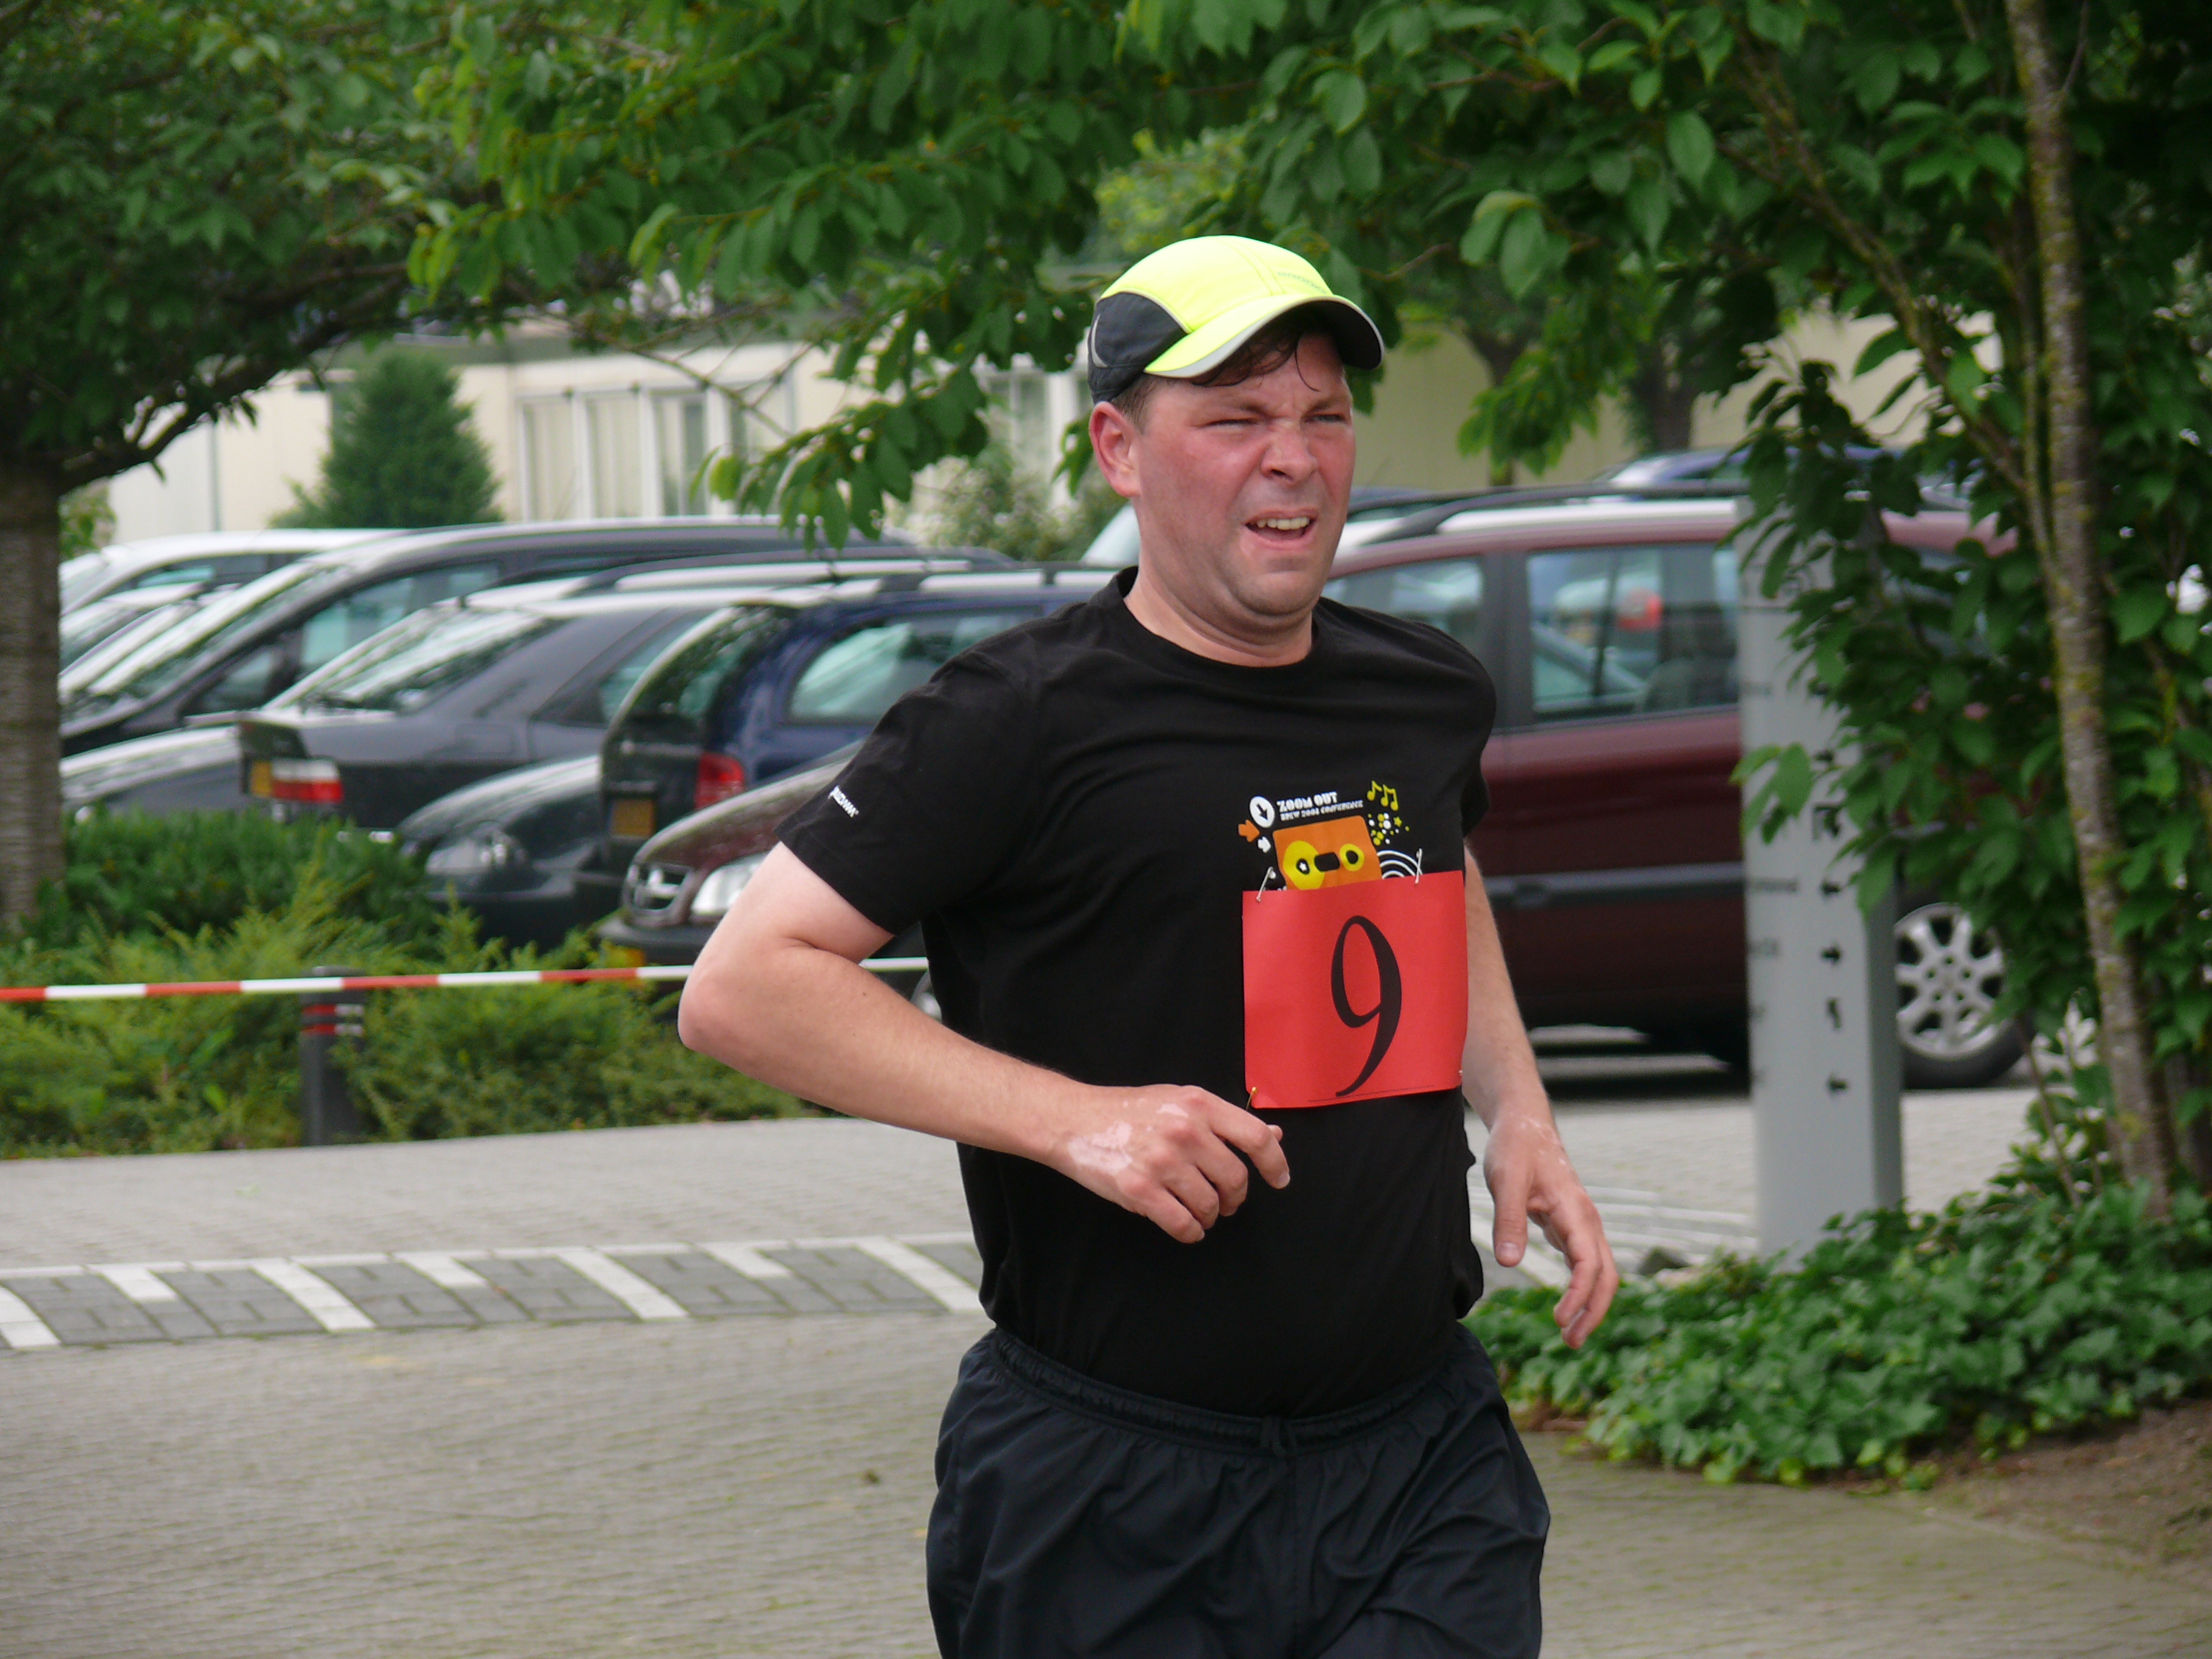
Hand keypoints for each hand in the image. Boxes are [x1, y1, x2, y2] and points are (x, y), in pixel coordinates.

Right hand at [1049, 1086, 1290, 1243]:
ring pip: (1209, 1204)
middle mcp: (1184, 1130)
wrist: (1073, 1119)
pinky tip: (1187, 1227)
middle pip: (1235, 1178)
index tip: (1279, 1181)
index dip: (1275, 1163)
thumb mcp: (1180, 1101)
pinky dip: (1191, 1232)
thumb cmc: (1129, 1111)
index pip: (1256, 1136)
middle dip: (1235, 1198)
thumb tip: (1275, 1134)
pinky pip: (1182, 1224)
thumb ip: (1226, 1121)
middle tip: (1226, 1202)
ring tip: (1201, 1213)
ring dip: (1211, 1216)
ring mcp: (1161, 1160)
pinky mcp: (1139, 1188)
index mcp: (1199, 1104)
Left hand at [1483, 1108, 1618, 1347]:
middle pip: (1605, 1275)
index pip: (1589, 1263)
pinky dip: (1581, 1288)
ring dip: (1590, 1304)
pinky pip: (1586, 1263)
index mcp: (1575, 1211)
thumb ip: (1509, 1220)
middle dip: (1593, 1311)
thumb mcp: (1505, 1180)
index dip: (1579, 1295)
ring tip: (1570, 1334)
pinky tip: (1568, 1306)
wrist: (1525, 1123)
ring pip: (1599, 1271)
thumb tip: (1510, 1263)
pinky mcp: (1570, 1225)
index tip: (1560, 1319)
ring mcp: (1581, 1223)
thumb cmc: (1515, 1148)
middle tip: (1571, 1342)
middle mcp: (1586, 1220)